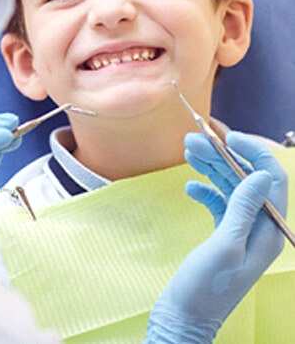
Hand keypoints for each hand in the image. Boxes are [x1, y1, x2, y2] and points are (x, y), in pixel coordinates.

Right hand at [144, 132, 286, 342]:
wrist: (184, 319)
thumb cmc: (205, 288)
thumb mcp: (225, 245)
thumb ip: (243, 207)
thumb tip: (262, 173)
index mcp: (269, 231)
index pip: (272, 180)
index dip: (253, 153)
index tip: (227, 136)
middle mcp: (259, 229)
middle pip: (246, 180)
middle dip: (222, 156)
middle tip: (192, 140)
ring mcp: (241, 232)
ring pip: (230, 188)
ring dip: (210, 168)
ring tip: (187, 150)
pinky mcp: (223, 236)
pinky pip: (218, 204)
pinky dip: (204, 192)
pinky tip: (189, 188)